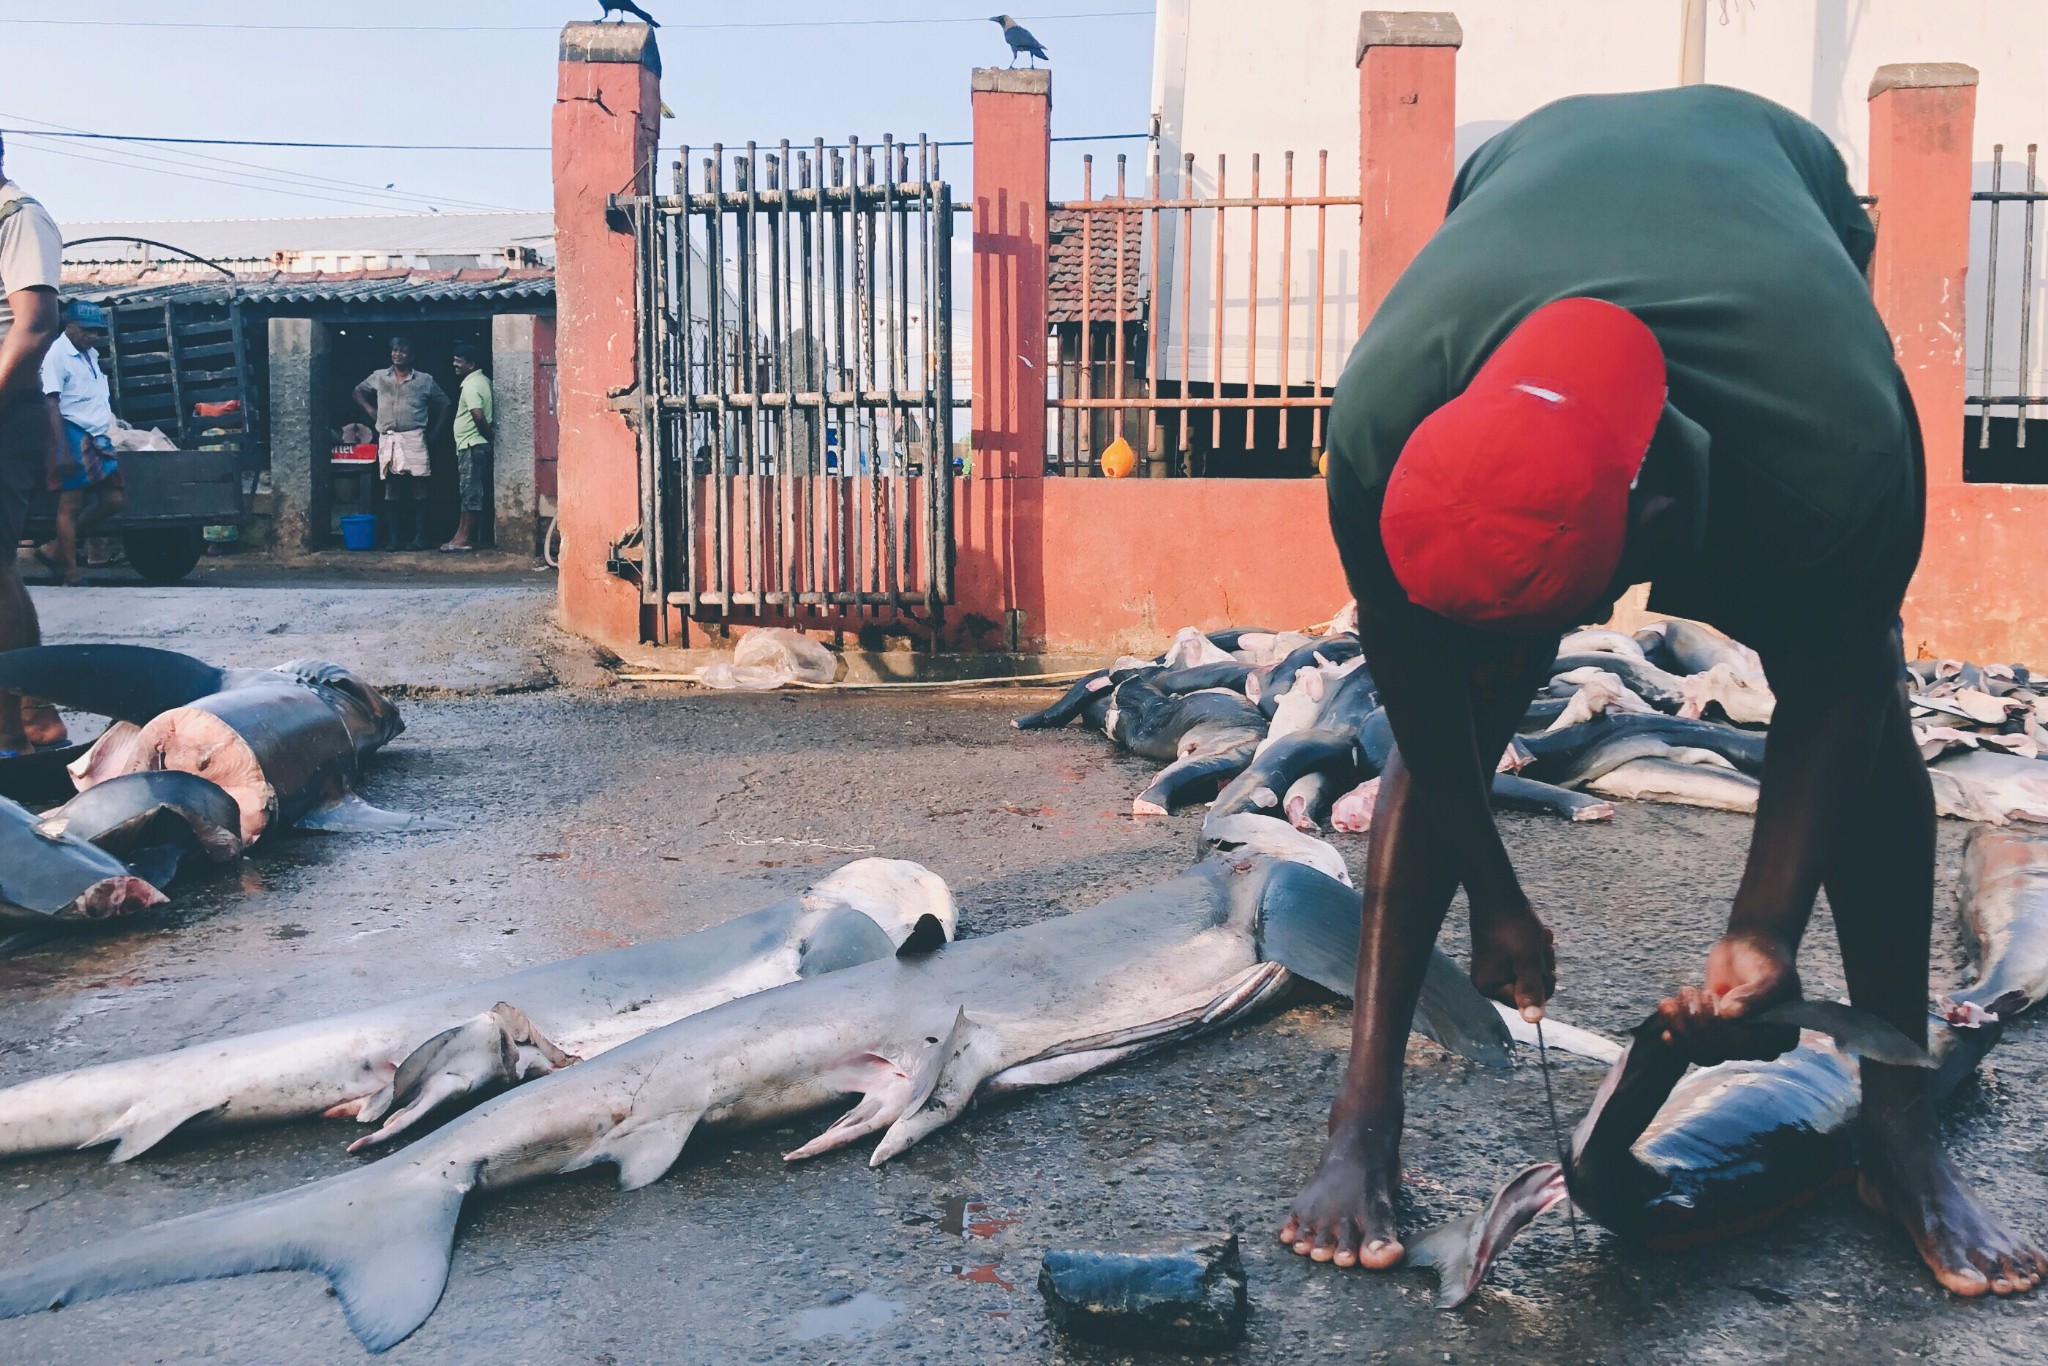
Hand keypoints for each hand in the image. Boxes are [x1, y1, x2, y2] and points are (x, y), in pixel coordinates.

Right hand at [1469, 893, 1555, 1020]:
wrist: (1496, 893)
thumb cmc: (1512, 925)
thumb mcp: (1528, 960)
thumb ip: (1531, 991)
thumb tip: (1534, 1022)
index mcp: (1490, 986)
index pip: (1528, 1001)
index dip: (1542, 981)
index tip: (1541, 958)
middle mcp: (1487, 982)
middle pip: (1529, 987)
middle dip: (1541, 967)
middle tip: (1540, 945)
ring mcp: (1491, 968)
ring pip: (1529, 973)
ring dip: (1539, 956)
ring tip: (1538, 936)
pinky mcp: (1496, 956)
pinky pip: (1522, 961)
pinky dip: (1532, 949)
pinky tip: (1535, 934)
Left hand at [1656, 929, 1801, 1063]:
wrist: (1750, 946)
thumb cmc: (1767, 959)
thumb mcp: (1771, 974)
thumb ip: (1757, 995)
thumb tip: (1730, 1015)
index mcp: (1781, 1037)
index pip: (1745, 1047)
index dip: (1721, 1028)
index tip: (1710, 996)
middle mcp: (1759, 1045)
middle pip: (1720, 1051)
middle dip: (1696, 1023)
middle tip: (1690, 991)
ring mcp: (1735, 1040)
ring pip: (1703, 1052)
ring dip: (1681, 1028)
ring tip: (1672, 1000)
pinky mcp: (1714, 1032)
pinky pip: (1693, 1044)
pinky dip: (1676, 1029)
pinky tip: (1667, 1011)